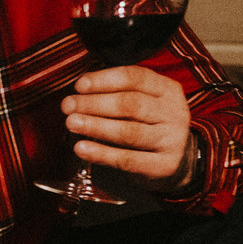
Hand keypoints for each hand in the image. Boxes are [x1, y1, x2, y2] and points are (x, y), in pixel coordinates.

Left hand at [61, 66, 195, 190]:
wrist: (174, 161)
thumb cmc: (148, 125)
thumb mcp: (142, 102)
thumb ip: (117, 93)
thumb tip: (79, 93)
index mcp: (167, 89)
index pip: (136, 78)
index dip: (104, 80)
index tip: (79, 86)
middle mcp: (174, 112)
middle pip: (131, 104)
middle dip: (95, 104)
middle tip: (68, 106)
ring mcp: (172, 140)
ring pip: (130, 132)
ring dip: (96, 126)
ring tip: (71, 123)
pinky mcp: (165, 165)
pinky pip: (129, 160)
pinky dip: (102, 154)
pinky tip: (81, 148)